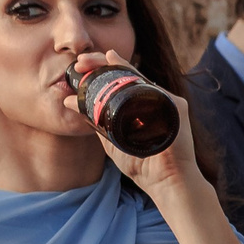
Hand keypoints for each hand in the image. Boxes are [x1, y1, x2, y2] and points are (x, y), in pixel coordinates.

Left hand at [73, 52, 208, 211]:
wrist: (167, 183)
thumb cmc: (144, 167)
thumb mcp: (112, 141)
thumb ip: (94, 122)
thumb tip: (67, 102)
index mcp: (140, 108)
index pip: (119, 83)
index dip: (99, 72)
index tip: (79, 67)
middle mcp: (154, 101)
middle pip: (127, 74)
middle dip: (103, 63)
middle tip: (82, 61)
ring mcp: (166, 102)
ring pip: (138, 76)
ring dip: (115, 65)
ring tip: (94, 60)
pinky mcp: (176, 106)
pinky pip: (152, 86)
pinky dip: (134, 75)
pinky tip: (118, 65)